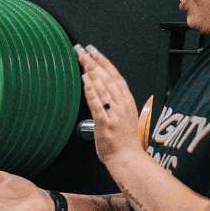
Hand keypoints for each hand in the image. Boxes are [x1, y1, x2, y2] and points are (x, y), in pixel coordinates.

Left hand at [76, 45, 152, 165]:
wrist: (128, 159)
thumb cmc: (124, 140)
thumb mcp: (124, 116)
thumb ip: (116, 102)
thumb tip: (101, 88)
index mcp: (127, 102)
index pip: (116, 77)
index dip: (105, 62)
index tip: (94, 51)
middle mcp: (122, 105)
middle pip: (108, 78)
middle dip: (94, 62)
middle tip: (82, 51)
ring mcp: (115, 115)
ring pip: (103, 88)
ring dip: (91, 72)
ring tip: (81, 60)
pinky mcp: (106, 124)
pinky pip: (98, 105)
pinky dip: (92, 92)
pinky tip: (85, 82)